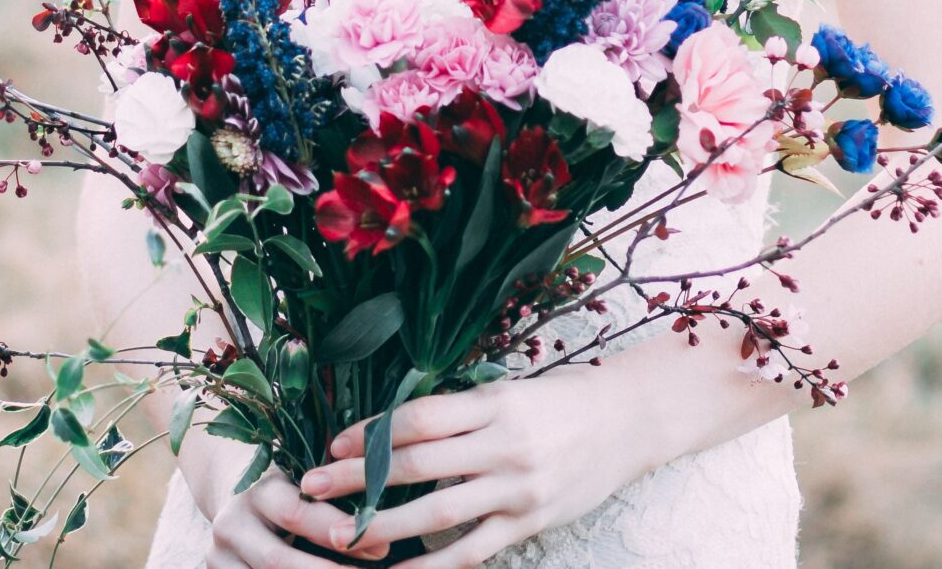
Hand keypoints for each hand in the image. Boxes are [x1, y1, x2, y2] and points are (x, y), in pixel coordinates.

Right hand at [180, 427, 393, 566]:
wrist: (236, 497)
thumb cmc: (290, 485)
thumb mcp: (307, 477)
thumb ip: (337, 487)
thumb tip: (385, 512)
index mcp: (259, 489)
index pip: (297, 513)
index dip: (340, 534)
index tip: (381, 547)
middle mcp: (231, 523)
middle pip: (278, 561)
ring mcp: (218, 556)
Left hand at [298, 371, 649, 566]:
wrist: (629, 421)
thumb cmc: (562, 400)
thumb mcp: (510, 390)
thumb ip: (461, 410)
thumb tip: (395, 427)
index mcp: (494, 403)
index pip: (418, 419)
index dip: (371, 432)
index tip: (333, 442)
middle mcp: (503, 445)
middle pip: (417, 464)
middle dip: (358, 477)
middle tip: (312, 486)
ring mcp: (518, 488)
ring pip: (438, 512)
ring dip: (383, 524)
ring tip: (341, 534)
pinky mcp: (530, 522)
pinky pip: (473, 550)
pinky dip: (433, 565)